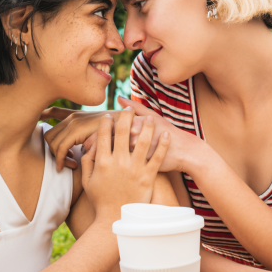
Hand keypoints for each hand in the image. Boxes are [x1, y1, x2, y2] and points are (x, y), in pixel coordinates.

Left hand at [41, 107, 121, 170]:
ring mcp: (74, 121)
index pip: (54, 111)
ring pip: (52, 141)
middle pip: (49, 134)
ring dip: (58, 156)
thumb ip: (88, 139)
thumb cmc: (121, 134)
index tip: (40, 120)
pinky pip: (60, 147)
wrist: (133, 128)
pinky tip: (71, 166)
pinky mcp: (77, 129)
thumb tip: (80, 149)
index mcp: (78, 115)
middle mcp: (73, 116)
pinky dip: (62, 159)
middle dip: (54, 150)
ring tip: (72, 164)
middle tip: (68, 162)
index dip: (44, 116)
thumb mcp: (102, 135)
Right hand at [81, 108, 169, 223]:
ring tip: (150, 118)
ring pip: (142, 141)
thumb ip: (87, 162)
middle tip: (129, 109)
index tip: (109, 114)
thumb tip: (89, 145)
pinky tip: (166, 135)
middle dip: (126, 116)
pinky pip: (157, 157)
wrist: (115, 219)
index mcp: (102, 162)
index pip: (103, 134)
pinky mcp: (148, 177)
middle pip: (123, 132)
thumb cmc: (101, 200)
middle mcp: (118, 162)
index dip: (106, 121)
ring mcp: (134, 169)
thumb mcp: (87, 181)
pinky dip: (163, 145)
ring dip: (147, 126)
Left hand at [82, 96, 205, 172]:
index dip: (95, 136)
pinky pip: (123, 169)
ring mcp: (138, 154)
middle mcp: (134, 139)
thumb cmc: (168, 132)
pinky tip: (107, 172)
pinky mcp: (143, 168)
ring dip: (101, 159)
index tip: (86, 140)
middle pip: (107, 142)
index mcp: (134, 125)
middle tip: (84, 151)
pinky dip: (114, 171)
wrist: (186, 151)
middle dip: (94, 147)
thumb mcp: (153, 116)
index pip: (108, 130)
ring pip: (113, 156)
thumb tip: (120, 99)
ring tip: (92, 161)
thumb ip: (136, 108)